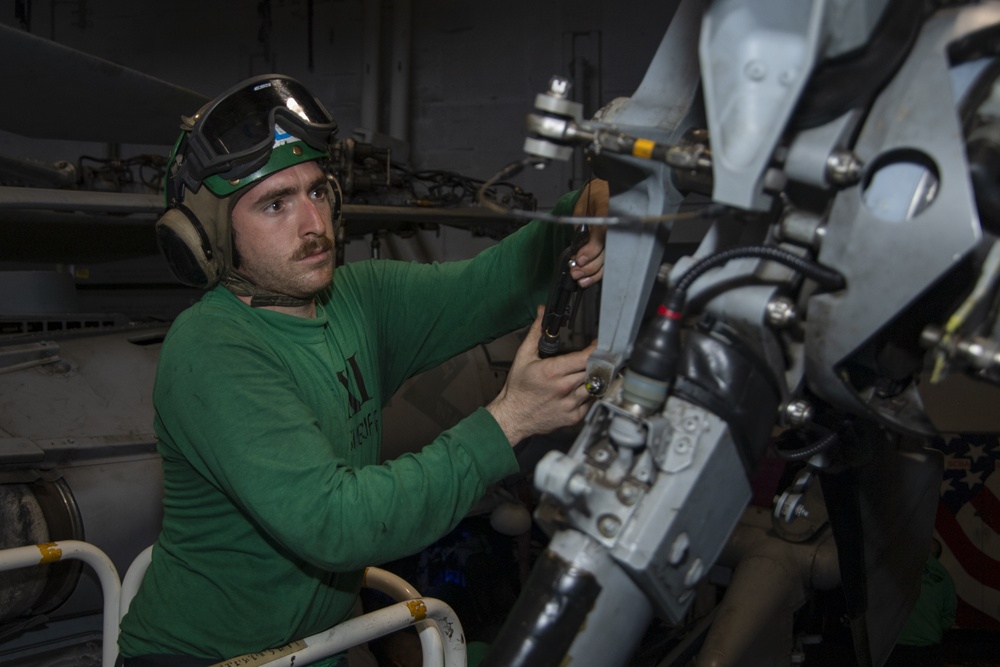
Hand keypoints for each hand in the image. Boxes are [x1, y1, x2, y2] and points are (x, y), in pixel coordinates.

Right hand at [487, 307, 595, 445]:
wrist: (513, 417)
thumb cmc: (518, 389)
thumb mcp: (523, 356)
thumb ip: (536, 333)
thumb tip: (542, 313)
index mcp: (552, 372)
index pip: (585, 358)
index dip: (596, 349)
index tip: (598, 344)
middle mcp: (563, 388)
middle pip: (593, 370)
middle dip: (596, 361)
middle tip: (597, 356)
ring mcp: (570, 405)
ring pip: (595, 386)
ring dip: (595, 377)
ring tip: (590, 372)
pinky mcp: (574, 417)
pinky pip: (591, 402)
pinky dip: (590, 394)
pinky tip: (582, 388)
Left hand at [569, 179, 607, 287]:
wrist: (600, 193)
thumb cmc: (592, 198)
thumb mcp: (584, 209)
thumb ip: (582, 229)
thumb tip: (578, 249)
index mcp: (610, 218)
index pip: (602, 237)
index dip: (591, 250)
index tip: (580, 259)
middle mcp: (615, 231)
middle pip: (605, 254)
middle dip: (588, 265)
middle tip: (575, 270)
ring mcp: (615, 241)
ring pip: (606, 262)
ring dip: (591, 273)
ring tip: (578, 277)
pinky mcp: (611, 249)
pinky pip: (606, 265)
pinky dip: (596, 275)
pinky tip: (586, 280)